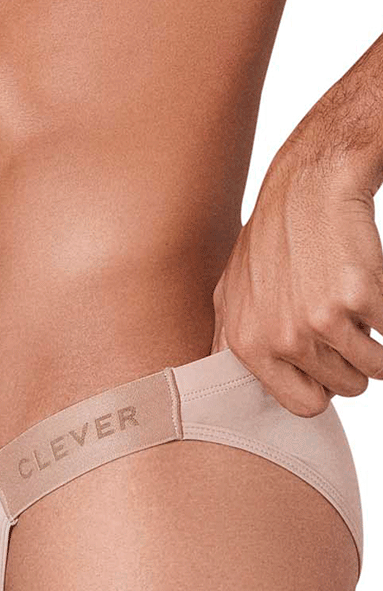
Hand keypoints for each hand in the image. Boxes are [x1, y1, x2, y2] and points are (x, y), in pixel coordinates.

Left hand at [210, 144, 382, 416]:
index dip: (324, 386)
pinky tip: (368, 286)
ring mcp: (320, 320)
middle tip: (342, 319)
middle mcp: (281, 339)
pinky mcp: (358, 298)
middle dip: (353, 361)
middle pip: (345, 388)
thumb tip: (221, 385)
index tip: (327, 360)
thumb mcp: (232, 292)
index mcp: (249, 345)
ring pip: (374, 367)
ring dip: (377, 343)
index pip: (305, 405)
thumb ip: (230, 343)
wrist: (309, 185)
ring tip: (355, 307)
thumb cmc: (273, 239)